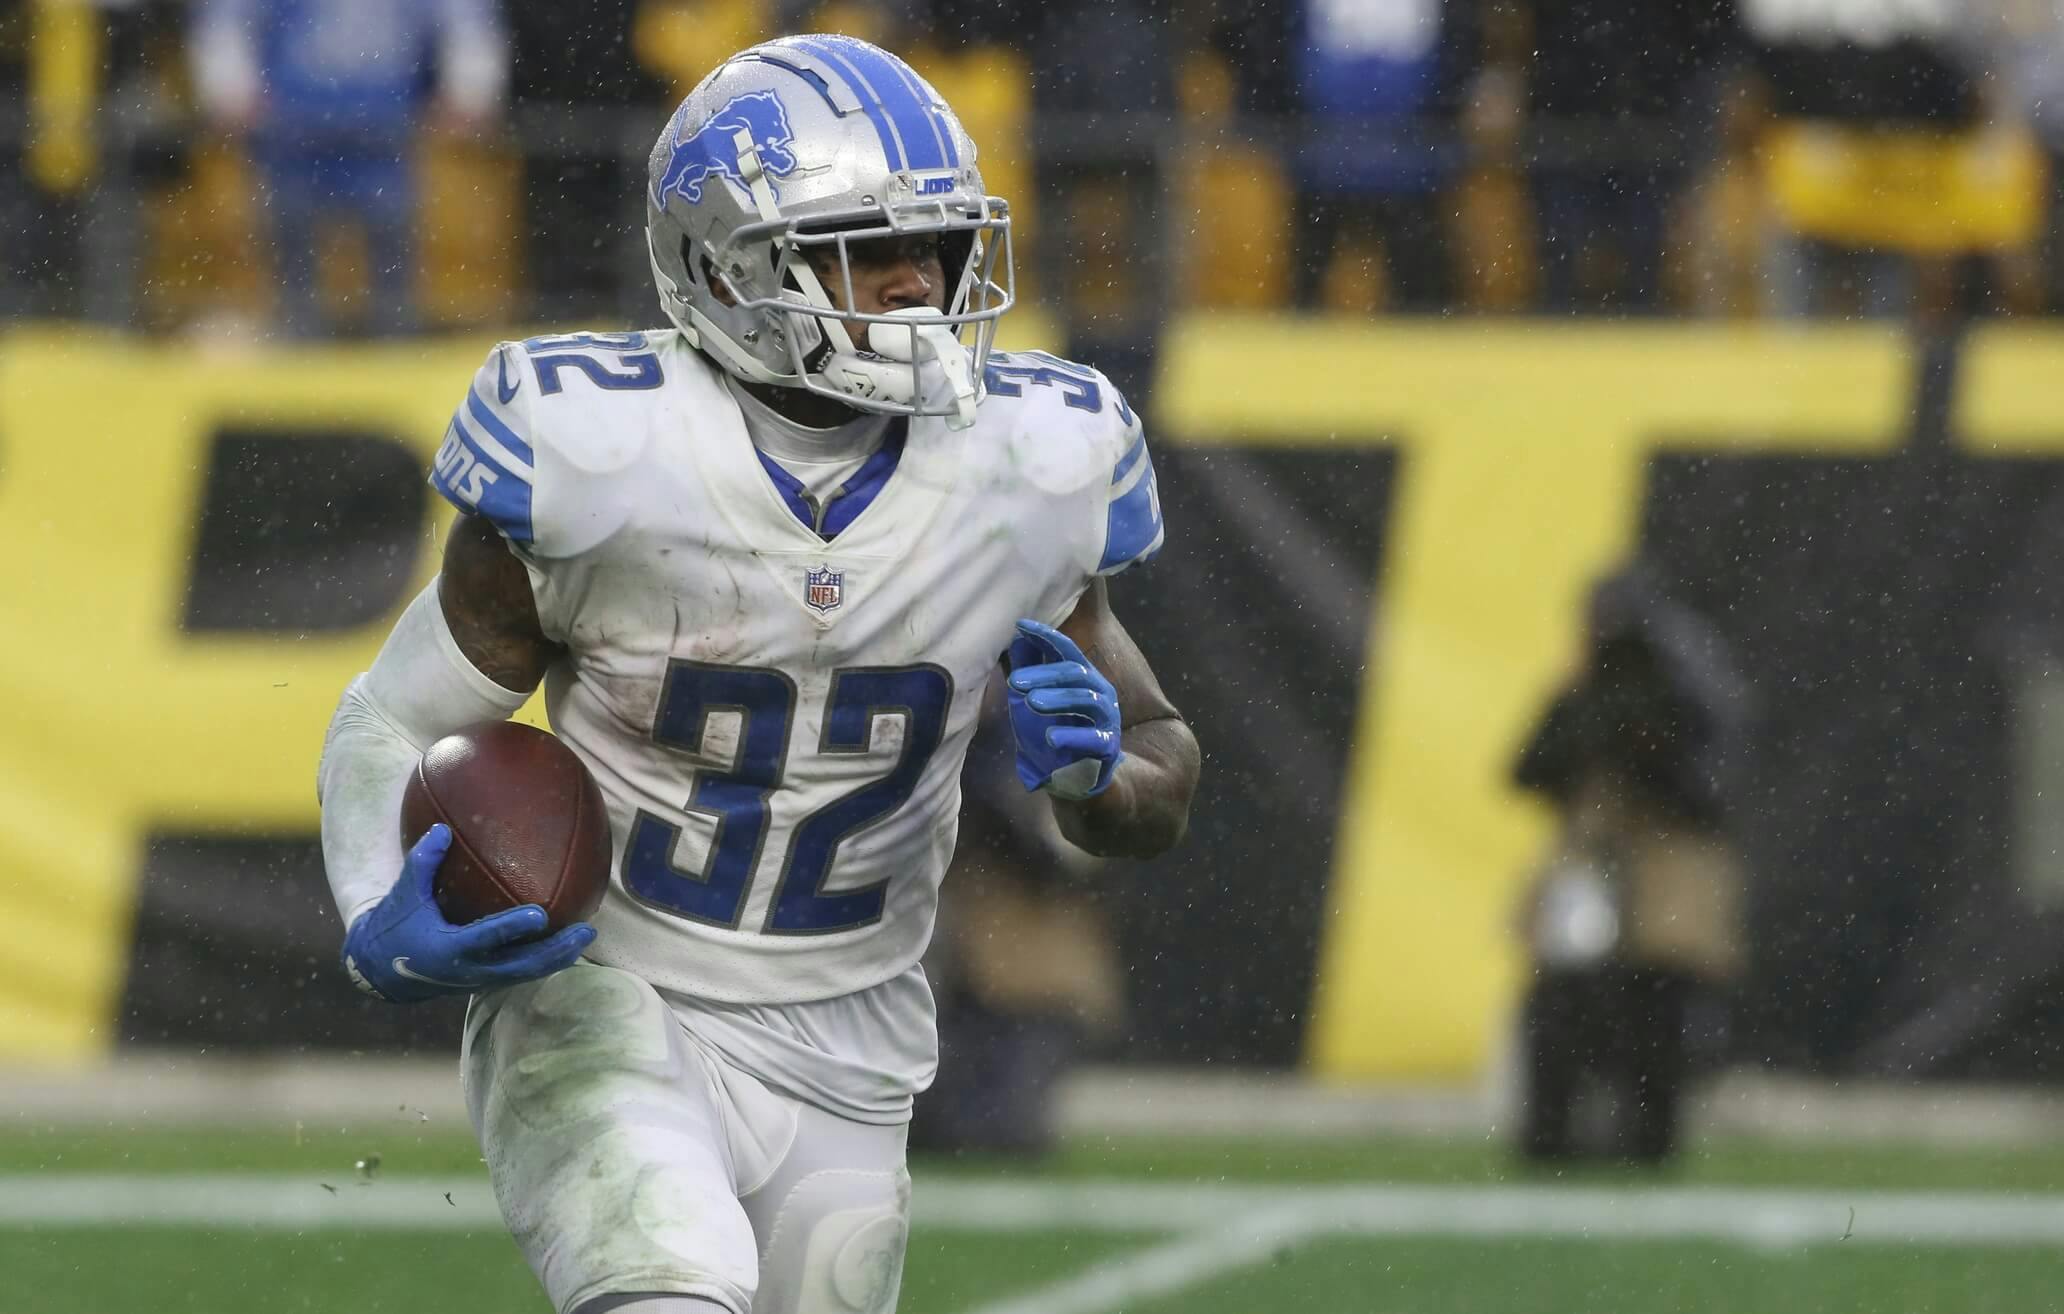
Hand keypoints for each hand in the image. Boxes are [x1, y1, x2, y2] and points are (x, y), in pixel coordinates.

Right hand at [342, 824, 595, 1003]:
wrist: (381, 971)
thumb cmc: (395, 926)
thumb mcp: (404, 893)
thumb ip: (422, 860)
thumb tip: (443, 828)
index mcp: (448, 949)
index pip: (486, 938)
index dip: (512, 928)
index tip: (540, 914)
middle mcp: (469, 970)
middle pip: (521, 965)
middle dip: (555, 951)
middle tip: (585, 931)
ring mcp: (480, 979)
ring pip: (526, 973)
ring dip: (558, 957)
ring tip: (587, 935)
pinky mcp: (486, 981)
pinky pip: (521, 972)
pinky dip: (545, 960)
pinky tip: (568, 942)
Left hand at [1005, 618, 1122, 799]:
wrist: (1069, 776)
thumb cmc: (1052, 731)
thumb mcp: (1032, 700)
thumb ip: (1027, 670)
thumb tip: (1017, 637)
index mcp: (1082, 677)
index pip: (1066, 650)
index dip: (1046, 636)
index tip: (1020, 626)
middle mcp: (1099, 692)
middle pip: (1074, 673)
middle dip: (1044, 674)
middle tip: (1015, 682)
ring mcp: (1107, 718)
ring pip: (1086, 699)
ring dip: (1058, 698)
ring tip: (1031, 702)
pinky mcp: (1109, 747)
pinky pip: (1093, 738)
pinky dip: (1072, 736)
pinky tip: (1051, 738)